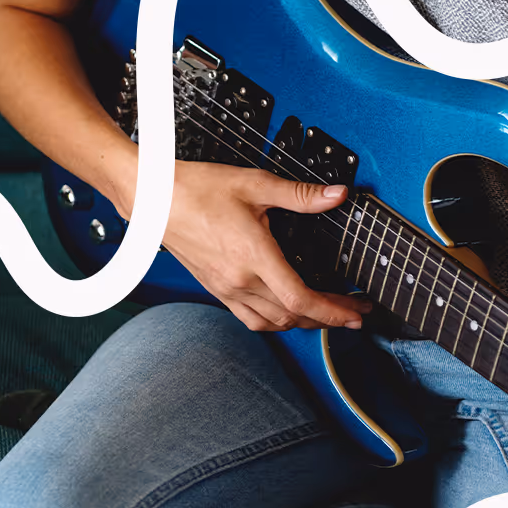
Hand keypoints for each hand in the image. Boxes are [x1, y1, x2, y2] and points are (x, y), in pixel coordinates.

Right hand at [122, 160, 370, 331]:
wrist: (152, 198)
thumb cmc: (195, 188)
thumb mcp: (254, 184)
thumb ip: (299, 194)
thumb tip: (336, 195)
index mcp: (253, 256)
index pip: (300, 299)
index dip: (333, 311)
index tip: (355, 312)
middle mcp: (239, 280)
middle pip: (293, 316)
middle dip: (329, 319)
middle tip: (354, 314)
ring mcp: (226, 289)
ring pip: (274, 323)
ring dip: (304, 323)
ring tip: (328, 315)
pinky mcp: (217, 290)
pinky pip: (252, 319)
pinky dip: (276, 322)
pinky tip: (288, 313)